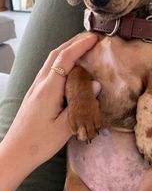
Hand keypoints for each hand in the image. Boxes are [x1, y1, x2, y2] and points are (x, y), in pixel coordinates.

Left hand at [0, 32, 98, 190]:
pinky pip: (49, 69)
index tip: (94, 38)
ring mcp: (36, 86)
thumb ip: (81, 104)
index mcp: (49, 89)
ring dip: (66, 49)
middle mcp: (41, 83)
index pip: (65, 59)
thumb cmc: (40, 142)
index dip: (80, 46)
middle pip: (56, 54)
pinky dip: (61, 60)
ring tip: (82, 46)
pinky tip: (69, 65)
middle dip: (73, 42)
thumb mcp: (65, 127)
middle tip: (90, 38)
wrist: (16, 152)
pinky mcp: (36, 92)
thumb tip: (95, 84)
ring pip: (51, 60)